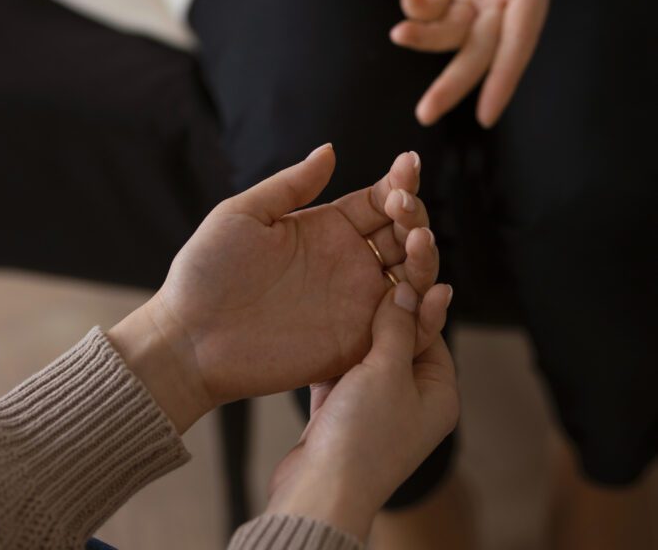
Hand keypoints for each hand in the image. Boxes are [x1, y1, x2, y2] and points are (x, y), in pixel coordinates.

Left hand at [109, 146, 438, 431]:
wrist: (188, 339)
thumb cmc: (206, 272)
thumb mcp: (243, 214)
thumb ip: (290, 185)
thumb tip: (329, 149)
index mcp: (326, 228)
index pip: (379, 199)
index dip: (400, 181)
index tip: (408, 165)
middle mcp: (348, 262)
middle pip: (404, 233)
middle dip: (415, 214)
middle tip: (403, 205)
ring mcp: (355, 302)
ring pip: (412, 275)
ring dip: (424, 254)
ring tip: (416, 240)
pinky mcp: (356, 342)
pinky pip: (404, 324)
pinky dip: (426, 307)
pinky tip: (429, 287)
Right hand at [266, 281, 456, 541]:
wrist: (318, 492)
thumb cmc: (363, 441)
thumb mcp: (387, 372)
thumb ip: (397, 326)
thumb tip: (407, 289)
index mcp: (438, 392)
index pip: (432, 329)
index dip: (416, 295)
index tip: (402, 263)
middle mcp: (411, 398)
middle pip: (401, 336)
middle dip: (384, 306)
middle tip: (373, 269)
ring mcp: (377, 404)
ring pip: (369, 349)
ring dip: (356, 324)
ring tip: (344, 287)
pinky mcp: (344, 410)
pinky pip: (343, 367)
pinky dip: (333, 347)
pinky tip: (321, 321)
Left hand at [390, 0, 601, 126]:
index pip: (520, 39)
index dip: (504, 77)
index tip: (487, 113)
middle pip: (479, 48)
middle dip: (453, 80)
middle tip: (426, 113)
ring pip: (450, 31)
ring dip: (426, 40)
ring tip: (401, 32)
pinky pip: (432, 2)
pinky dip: (417, 8)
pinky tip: (406, 0)